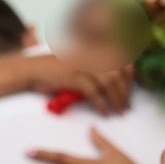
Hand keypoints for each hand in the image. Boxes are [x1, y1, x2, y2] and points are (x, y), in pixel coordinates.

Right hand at [16, 55, 132, 114]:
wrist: (32, 69)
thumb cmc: (55, 68)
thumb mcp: (79, 61)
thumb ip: (95, 65)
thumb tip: (114, 80)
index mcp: (93, 49)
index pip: (120, 58)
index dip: (129, 74)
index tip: (132, 88)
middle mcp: (90, 54)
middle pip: (117, 73)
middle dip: (125, 91)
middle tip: (128, 105)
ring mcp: (83, 65)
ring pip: (109, 83)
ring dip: (117, 100)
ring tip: (120, 111)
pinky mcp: (75, 77)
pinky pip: (94, 93)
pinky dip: (102, 105)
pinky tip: (105, 113)